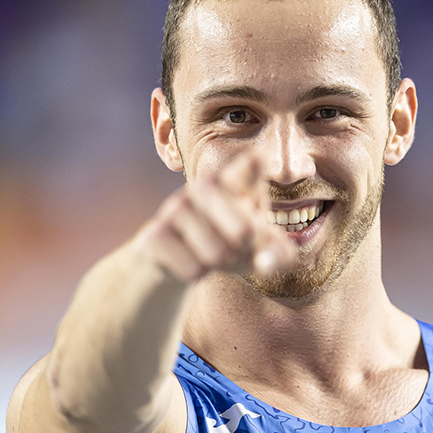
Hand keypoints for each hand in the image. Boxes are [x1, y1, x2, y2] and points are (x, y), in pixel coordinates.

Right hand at [137, 152, 295, 281]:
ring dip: (220, 266)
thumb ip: (277, 255)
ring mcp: (176, 207)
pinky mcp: (155, 233)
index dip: (253, 165)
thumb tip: (265, 263)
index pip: (247, 167)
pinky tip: (188, 261)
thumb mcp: (258, 249)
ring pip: (217, 255)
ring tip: (212, 255)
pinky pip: (193, 268)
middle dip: (247, 254)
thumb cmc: (226, 245)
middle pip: (245, 232)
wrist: (170, 261)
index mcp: (234, 183)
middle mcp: (204, 186)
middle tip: (239, 249)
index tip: (258, 158)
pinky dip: (196, 274)